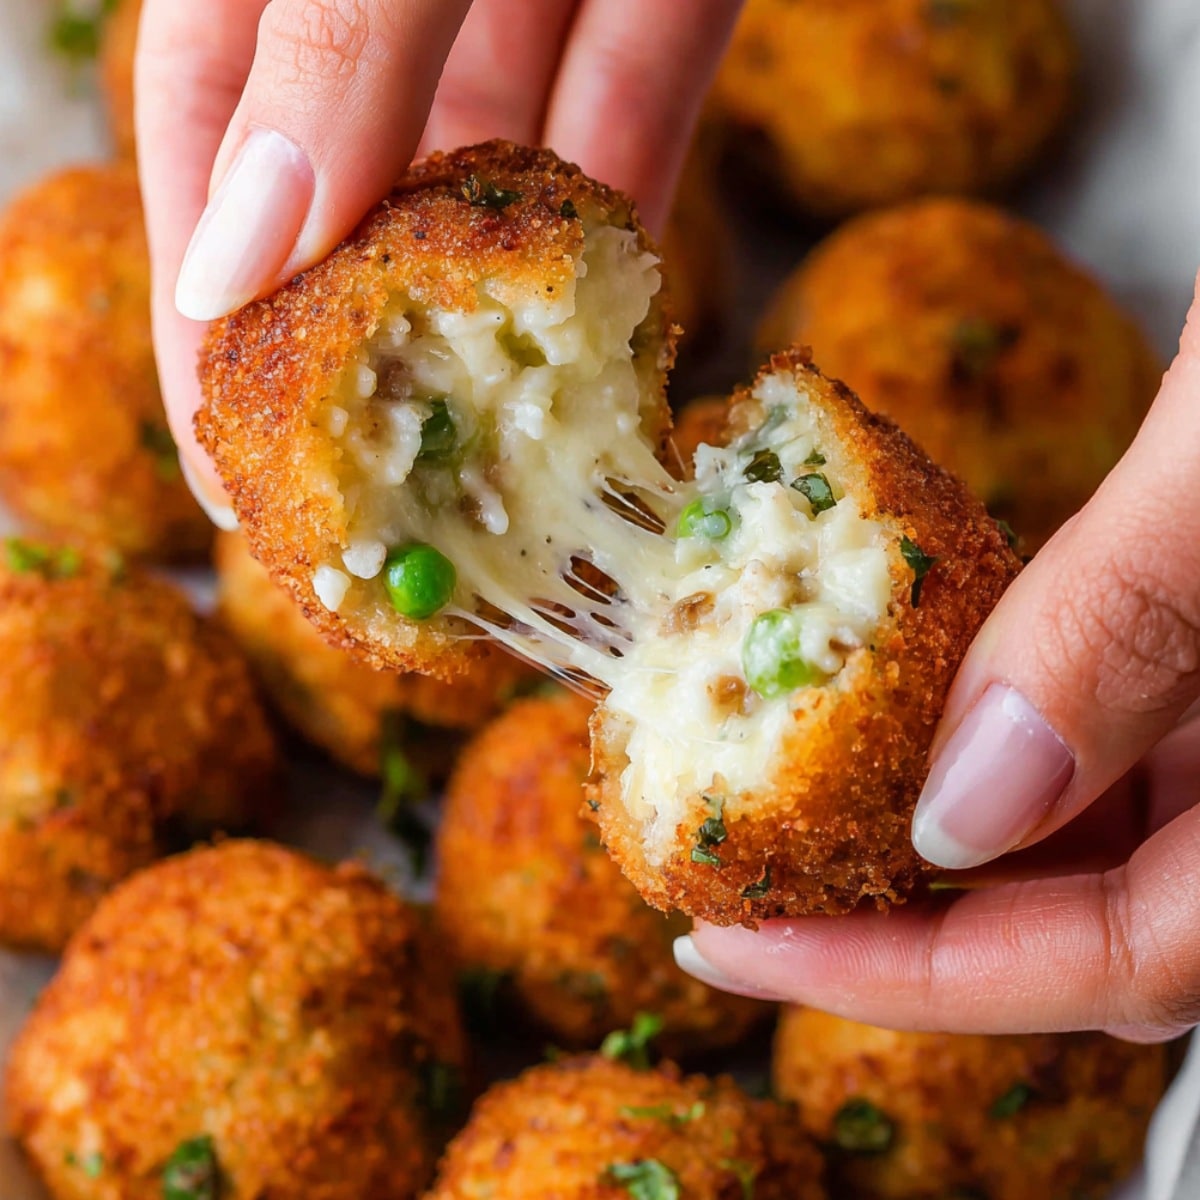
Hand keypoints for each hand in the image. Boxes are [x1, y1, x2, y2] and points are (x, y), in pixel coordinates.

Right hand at [134, 0, 742, 520]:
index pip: (214, 140)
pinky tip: (615, 359)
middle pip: (352, 198)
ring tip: (503, 477)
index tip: (231, 462)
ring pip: (498, 186)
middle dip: (361, 356)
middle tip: (368, 513)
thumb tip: (239, 271)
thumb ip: (330, 58)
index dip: (213, 310)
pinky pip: (633, 128)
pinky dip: (620, 244)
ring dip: (504, 331)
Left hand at [678, 275, 1199, 1043]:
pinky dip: (1000, 734)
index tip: (733, 945)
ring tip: (787, 787)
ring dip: (944, 826)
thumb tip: (964, 811)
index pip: (1119, 958)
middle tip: (743, 874)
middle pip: (1099, 921)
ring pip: (1098, 838)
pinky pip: (1111, 735)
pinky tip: (909, 691)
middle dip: (912, 915)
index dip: (908, 977)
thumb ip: (1129, 618)